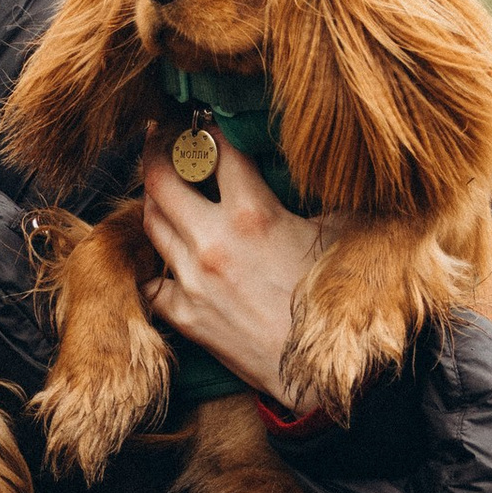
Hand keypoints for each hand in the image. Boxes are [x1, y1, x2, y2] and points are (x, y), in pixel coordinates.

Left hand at [139, 134, 328, 406]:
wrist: (318, 376)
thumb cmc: (334, 302)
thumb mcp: (342, 234)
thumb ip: (321, 195)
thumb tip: (328, 167)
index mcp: (252, 214)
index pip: (216, 149)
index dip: (206, 125)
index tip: (201, 116)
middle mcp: (212, 242)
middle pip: (160, 178)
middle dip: (157, 149)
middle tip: (161, 136)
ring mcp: (191, 280)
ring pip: (149, 223)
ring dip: (153, 198)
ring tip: (161, 185)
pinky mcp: (183, 314)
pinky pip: (151, 279)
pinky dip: (154, 263)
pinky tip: (163, 252)